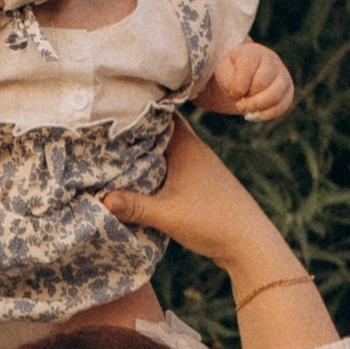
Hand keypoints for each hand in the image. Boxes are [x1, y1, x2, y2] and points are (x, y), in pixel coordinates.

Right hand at [102, 119, 338, 348]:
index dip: (134, 107)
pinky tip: (136, 177)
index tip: (108, 106)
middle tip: (99, 130)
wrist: (249, 243)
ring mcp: (197, 165)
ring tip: (110, 152)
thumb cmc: (212, 221)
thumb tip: (100, 200)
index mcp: (186, 145)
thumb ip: (134, 206)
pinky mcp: (199, 182)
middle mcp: (193, 149)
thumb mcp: (167, 215)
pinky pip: (170, 166)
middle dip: (132, 131)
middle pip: (158, 130)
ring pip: (164, 149)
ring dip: (143, 151)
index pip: (157, 112)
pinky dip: (154, 167)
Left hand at [194, 40, 295, 123]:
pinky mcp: (288, 92)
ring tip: (247, 109)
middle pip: (262, 83)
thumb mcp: (223, 72)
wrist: (244, 79)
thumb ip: (228, 79)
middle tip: (239, 102)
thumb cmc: (232, 73)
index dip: (239, 85)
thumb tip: (242, 94)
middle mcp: (272, 61)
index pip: (248, 68)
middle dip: (248, 98)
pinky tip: (254, 114)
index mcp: (253, 52)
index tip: (233, 91)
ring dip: (257, 107)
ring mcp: (282, 76)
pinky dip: (266, 114)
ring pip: (275, 95)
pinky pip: (282, 106)